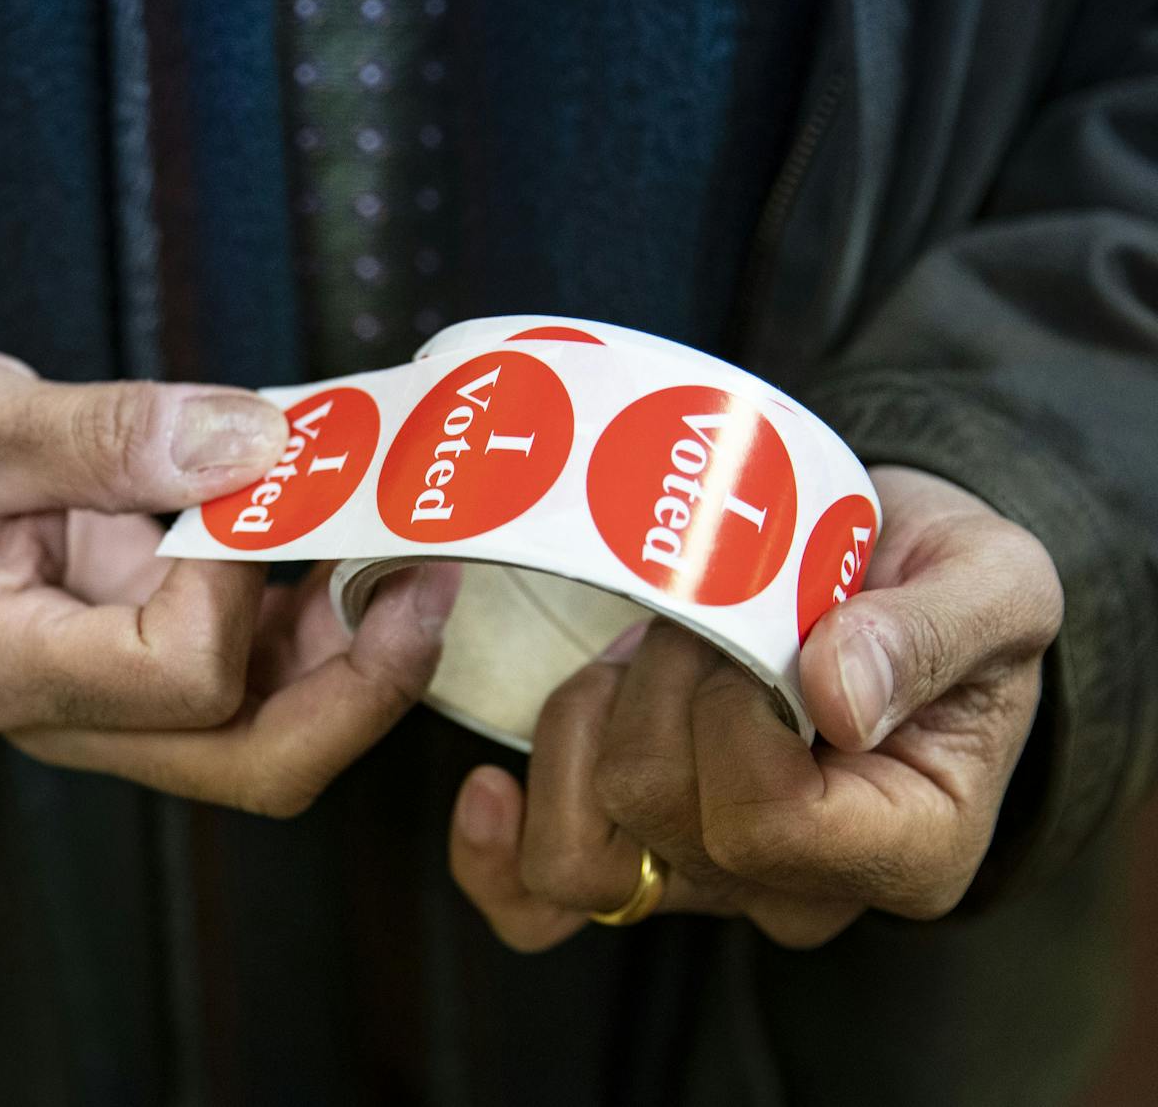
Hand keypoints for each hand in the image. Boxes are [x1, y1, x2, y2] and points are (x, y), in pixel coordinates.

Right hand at [0, 339, 457, 815]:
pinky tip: (354, 554)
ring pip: (276, 731)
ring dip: (362, 658)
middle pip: (256, 761)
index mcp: (13, 673)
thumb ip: (108, 435)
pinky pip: (265, 675)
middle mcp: (79, 715)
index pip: (180, 679)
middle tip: (428, 586)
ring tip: (416, 564)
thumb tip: (253, 442)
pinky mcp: (157, 661)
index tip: (238, 480)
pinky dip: (327, 625)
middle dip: (363, 684)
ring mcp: (125, 699)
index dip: (235, 584)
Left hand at [449, 466, 1062, 948]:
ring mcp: (708, 879)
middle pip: (655, 809)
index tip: (763, 620)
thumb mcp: (989, 580)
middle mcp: (799, 889)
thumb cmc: (941, 585)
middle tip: (711, 609)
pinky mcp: (641, 855)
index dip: (730, 706)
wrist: (882, 583)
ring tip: (649, 652)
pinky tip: (491, 789)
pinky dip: (497, 855)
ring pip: (582, 854)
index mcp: (905, 846)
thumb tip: (837, 695)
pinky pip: (541, 900)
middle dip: (660, 677)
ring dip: (588, 719)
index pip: (763, 817)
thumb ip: (932, 632)